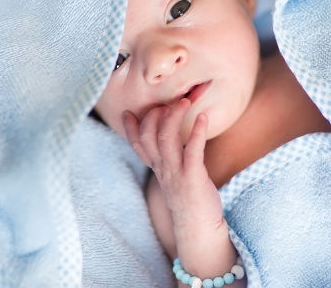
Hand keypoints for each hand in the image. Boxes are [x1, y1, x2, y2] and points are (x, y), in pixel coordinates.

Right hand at [122, 99, 222, 227]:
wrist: (199, 227)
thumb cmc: (190, 198)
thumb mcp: (173, 177)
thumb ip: (169, 160)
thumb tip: (172, 141)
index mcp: (158, 168)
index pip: (137, 146)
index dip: (130, 129)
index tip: (128, 113)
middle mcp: (163, 168)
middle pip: (147, 137)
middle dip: (153, 116)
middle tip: (166, 105)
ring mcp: (176, 172)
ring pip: (165, 138)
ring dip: (173, 116)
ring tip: (184, 102)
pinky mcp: (193, 176)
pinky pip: (193, 150)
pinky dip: (197, 131)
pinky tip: (203, 117)